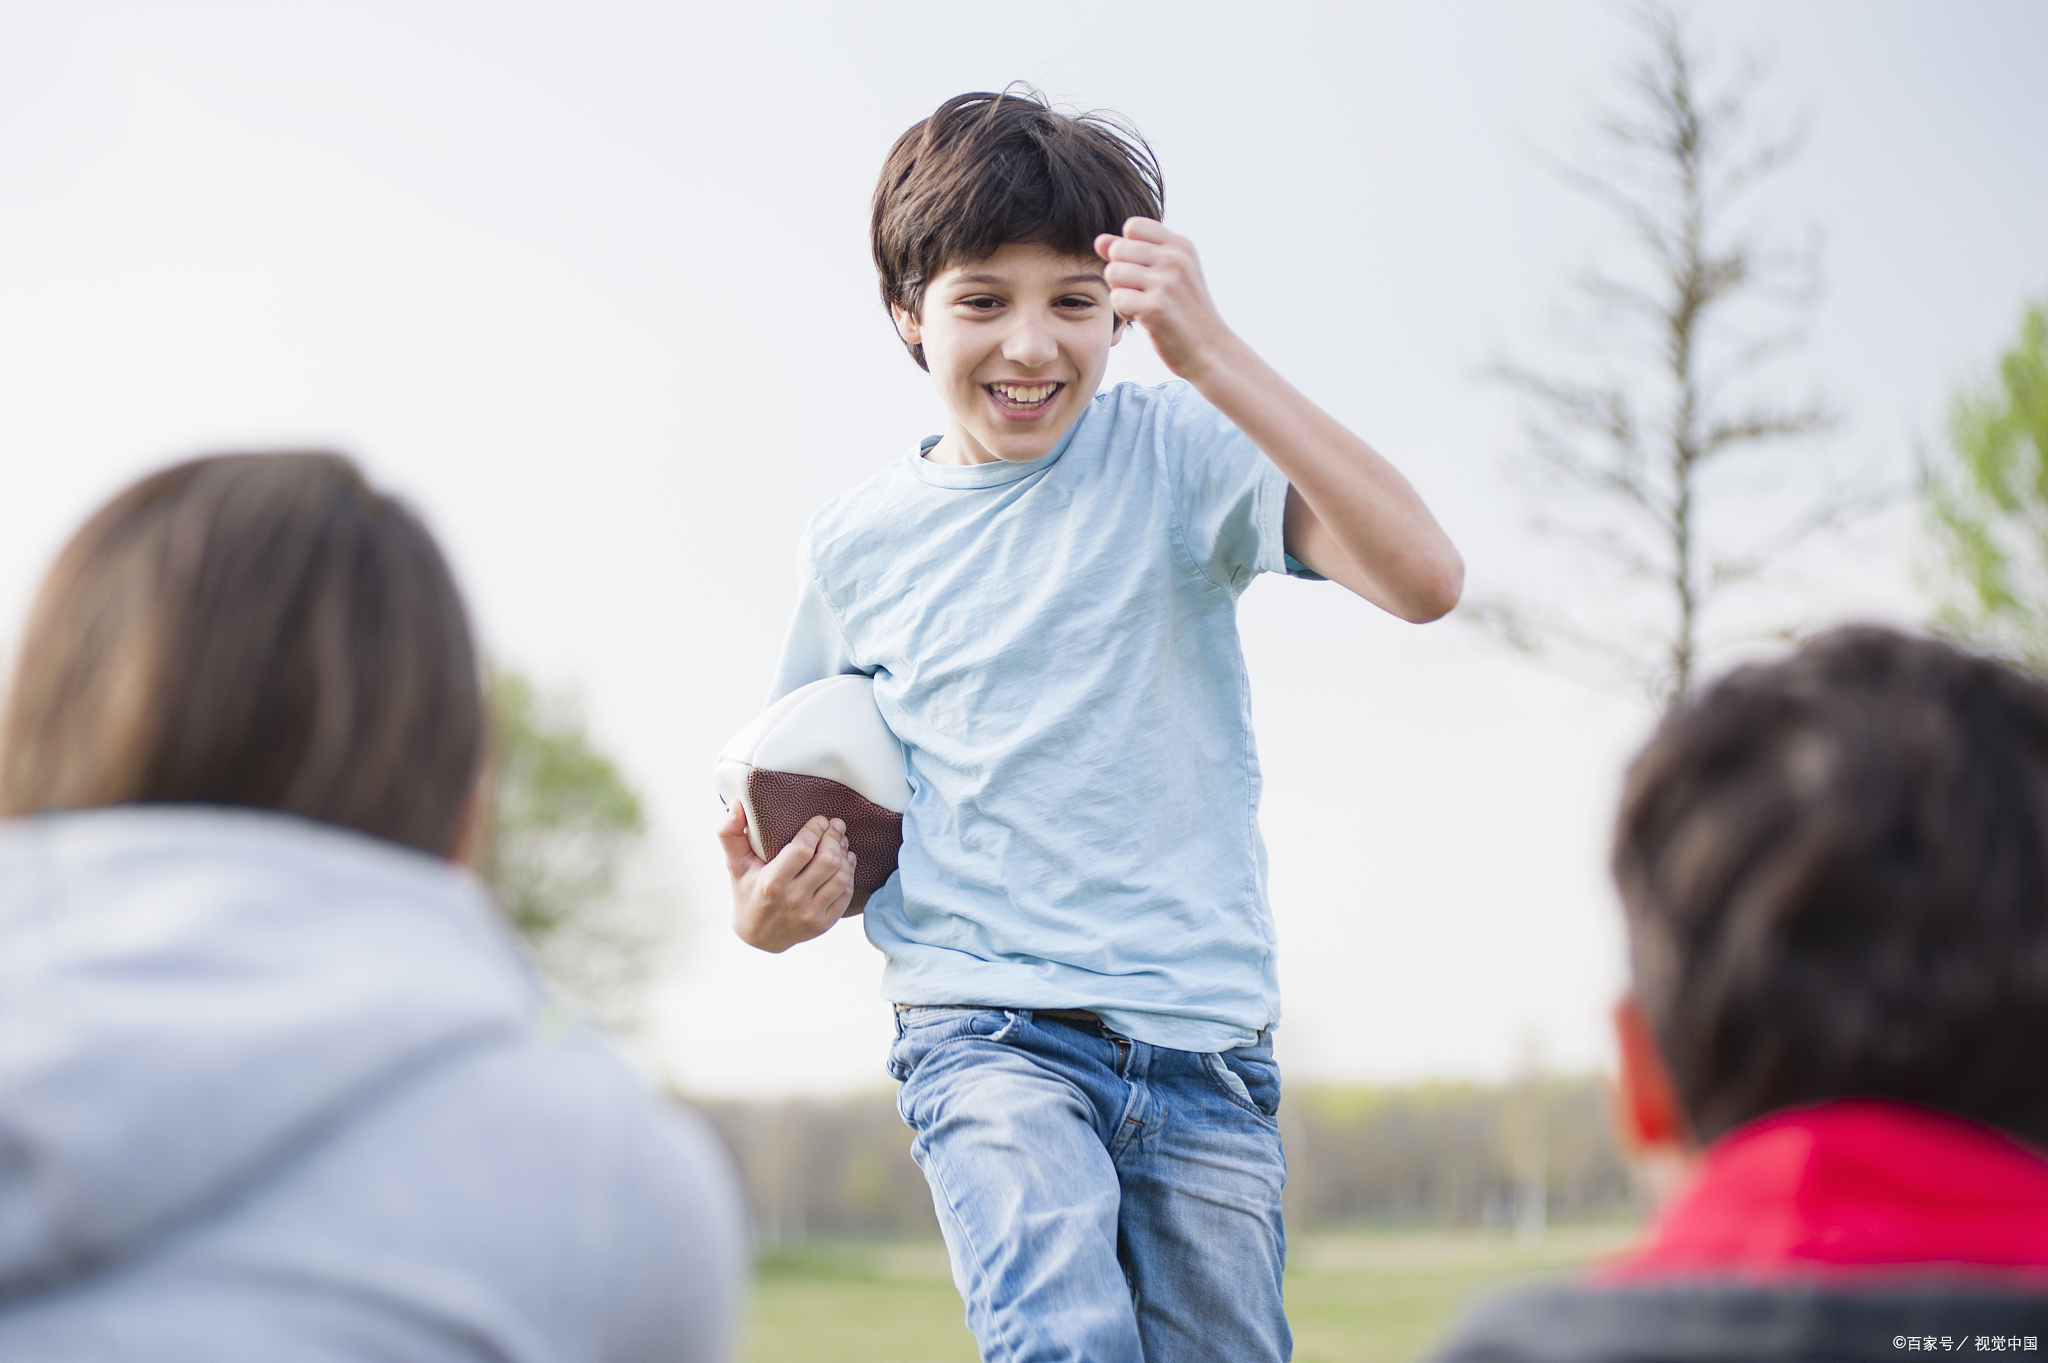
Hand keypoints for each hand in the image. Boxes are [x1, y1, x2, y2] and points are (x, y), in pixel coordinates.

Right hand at [720, 806, 855, 952]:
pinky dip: (850, 874)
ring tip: (841, 842)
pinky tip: (845, 862)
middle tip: (835, 825)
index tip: (820, 820)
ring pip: (841, 877)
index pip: (803, 849)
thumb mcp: (734, 865)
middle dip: (834, 837)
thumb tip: (736, 805)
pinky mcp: (823, 924)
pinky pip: (845, 895)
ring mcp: (810, 914)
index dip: (816, 830)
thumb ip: (730, 833)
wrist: (757, 937)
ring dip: (844, 855)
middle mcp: (793, 900)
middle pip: (828, 861)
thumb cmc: (747, 893)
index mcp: (771, 883)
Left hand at [1094, 218, 1238, 381]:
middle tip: (1143, 293)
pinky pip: (1116, 298)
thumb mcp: (1167, 274)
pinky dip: (1124, 312)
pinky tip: (1143, 318)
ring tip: (1143, 305)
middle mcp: (1175, 259)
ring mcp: (1166, 282)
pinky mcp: (1156, 307)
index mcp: (1180, 246)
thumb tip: (1099, 241)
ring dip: (1121, 293)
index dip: (1127, 250)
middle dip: (1122, 274)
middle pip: (1118, 250)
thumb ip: (1132, 253)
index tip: (1144, 271)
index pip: (1132, 227)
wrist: (1209, 349)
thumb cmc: (1184, 311)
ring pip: (1113, 273)